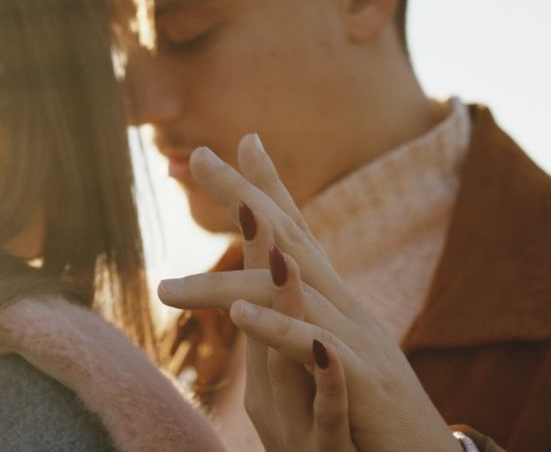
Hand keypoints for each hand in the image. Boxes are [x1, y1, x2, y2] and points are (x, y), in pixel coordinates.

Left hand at [159, 134, 460, 451]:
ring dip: (238, 273)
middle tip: (200, 157)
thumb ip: (310, 314)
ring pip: (294, 293)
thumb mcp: (336, 352)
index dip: (270, 186)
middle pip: (292, 241)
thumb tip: (283, 282)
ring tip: (176, 279)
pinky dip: (279, 329)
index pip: (298, 232)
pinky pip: (316, 349)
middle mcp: (347, 307)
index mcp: (336, 300)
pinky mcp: (365, 382)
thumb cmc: (374, 407)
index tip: (239, 143)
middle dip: (245, 197)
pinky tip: (241, 315)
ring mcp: (358, 340)